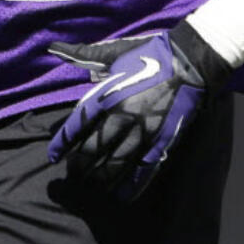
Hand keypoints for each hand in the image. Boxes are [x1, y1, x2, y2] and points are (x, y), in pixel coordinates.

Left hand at [47, 22, 232, 198]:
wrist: (190, 61)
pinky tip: (121, 196)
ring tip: (92, 186)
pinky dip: (131, 185)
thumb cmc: (149, 53)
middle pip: (93, 149)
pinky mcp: (163, 141)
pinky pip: (144, 169)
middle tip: (73, 174)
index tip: (53, 156)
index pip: (76, 125)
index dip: (62, 144)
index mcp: (108, 95)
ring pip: (115, 163)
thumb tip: (53, 47)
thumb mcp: (114, 52)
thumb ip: (83, 55)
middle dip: (80, 165)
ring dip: (101, 177)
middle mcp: (122, 117)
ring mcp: (143, 132)